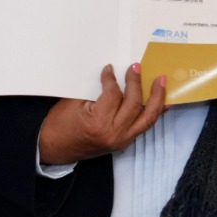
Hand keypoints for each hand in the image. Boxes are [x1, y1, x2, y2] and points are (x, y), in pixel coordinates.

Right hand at [38, 63, 166, 164]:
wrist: (54, 148)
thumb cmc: (60, 124)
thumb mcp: (74, 102)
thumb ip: (96, 89)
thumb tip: (113, 74)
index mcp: (99, 122)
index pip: (114, 94)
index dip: (112, 78)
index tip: (109, 69)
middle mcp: (115, 133)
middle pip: (135, 103)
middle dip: (137, 82)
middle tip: (136, 67)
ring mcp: (122, 140)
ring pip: (148, 117)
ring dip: (157, 98)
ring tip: (162, 82)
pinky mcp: (124, 143)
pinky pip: (145, 126)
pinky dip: (154, 113)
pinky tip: (162, 103)